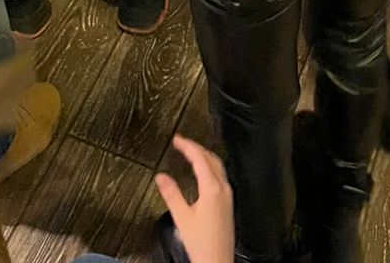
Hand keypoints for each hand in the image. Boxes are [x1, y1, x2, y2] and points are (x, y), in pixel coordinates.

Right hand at [155, 137, 233, 262]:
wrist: (217, 261)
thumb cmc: (203, 244)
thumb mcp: (182, 218)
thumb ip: (171, 195)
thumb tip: (161, 177)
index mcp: (212, 188)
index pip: (200, 158)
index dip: (188, 145)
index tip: (177, 139)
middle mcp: (223, 189)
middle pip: (211, 159)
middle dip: (197, 147)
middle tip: (183, 143)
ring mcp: (227, 196)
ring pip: (218, 167)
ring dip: (205, 157)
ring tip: (191, 154)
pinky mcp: (228, 204)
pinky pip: (220, 177)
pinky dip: (210, 168)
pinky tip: (203, 175)